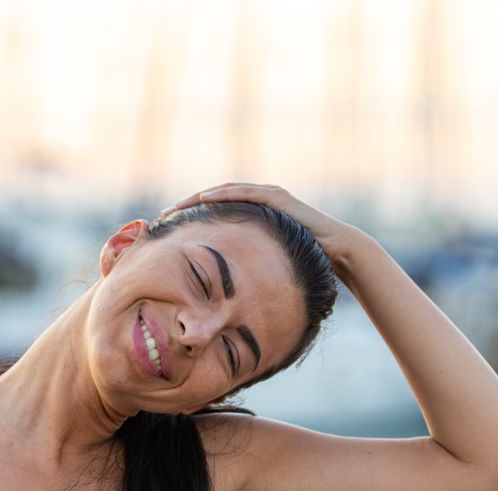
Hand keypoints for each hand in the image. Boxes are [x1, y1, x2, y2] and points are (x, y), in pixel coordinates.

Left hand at [160, 182, 363, 265]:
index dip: (192, 216)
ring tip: (177, 205)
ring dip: (199, 197)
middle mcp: (257, 200)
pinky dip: (223, 194)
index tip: (169, 226)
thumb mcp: (264, 263)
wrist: (334, 251)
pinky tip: (203, 198)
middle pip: (214, 199)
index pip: (215, 212)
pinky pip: (244, 193)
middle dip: (187, 205)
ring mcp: (267, 195)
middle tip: (163, 214)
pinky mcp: (276, 197)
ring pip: (225, 191)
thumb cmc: (300, 261)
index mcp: (252, 215)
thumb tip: (222, 292)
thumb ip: (246, 267)